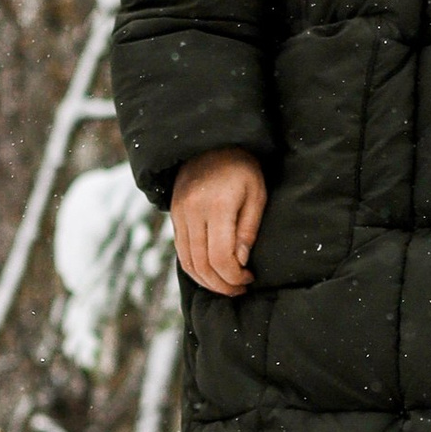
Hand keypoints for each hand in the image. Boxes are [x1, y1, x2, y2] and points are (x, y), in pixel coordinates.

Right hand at [170, 147, 266, 295]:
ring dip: (207, 281)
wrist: (211, 142)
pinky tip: (211, 272)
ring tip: (227, 285)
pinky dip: (195, 268)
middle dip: (222, 284)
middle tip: (240, 289)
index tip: (249, 279)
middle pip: (202, 264)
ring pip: (187, 262)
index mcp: (217, 206)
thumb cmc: (242, 168)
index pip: (220, 257)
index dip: (234, 276)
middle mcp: (192, 211)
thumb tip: (240, 262)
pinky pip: (181, 250)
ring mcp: (179, 213)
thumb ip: (248, 229)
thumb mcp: (257, 194)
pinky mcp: (174, 214)